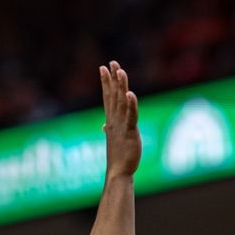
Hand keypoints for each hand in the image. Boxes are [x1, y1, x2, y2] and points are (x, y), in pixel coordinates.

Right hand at [100, 61, 140, 178]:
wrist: (119, 172)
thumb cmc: (118, 157)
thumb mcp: (113, 139)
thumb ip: (110, 129)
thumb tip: (104, 126)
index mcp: (111, 120)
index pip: (108, 97)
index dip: (106, 82)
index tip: (103, 67)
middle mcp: (114, 120)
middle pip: (113, 95)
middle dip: (113, 78)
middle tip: (112, 62)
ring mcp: (122, 125)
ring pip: (121, 102)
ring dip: (121, 86)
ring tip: (120, 71)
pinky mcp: (130, 132)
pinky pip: (131, 116)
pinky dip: (131, 105)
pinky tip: (131, 93)